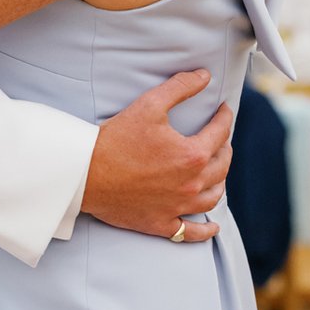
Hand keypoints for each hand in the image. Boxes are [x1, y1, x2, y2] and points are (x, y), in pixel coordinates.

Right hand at [82, 72, 233, 241]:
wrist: (85, 174)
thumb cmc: (116, 138)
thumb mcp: (149, 105)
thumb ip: (180, 88)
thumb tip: (205, 76)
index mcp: (192, 155)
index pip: (220, 133)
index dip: (224, 117)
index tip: (222, 110)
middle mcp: (191, 184)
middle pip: (222, 165)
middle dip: (224, 147)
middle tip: (220, 138)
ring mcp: (177, 207)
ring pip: (213, 196)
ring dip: (220, 181)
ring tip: (217, 171)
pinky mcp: (161, 224)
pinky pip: (190, 233)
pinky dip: (205, 231)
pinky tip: (213, 228)